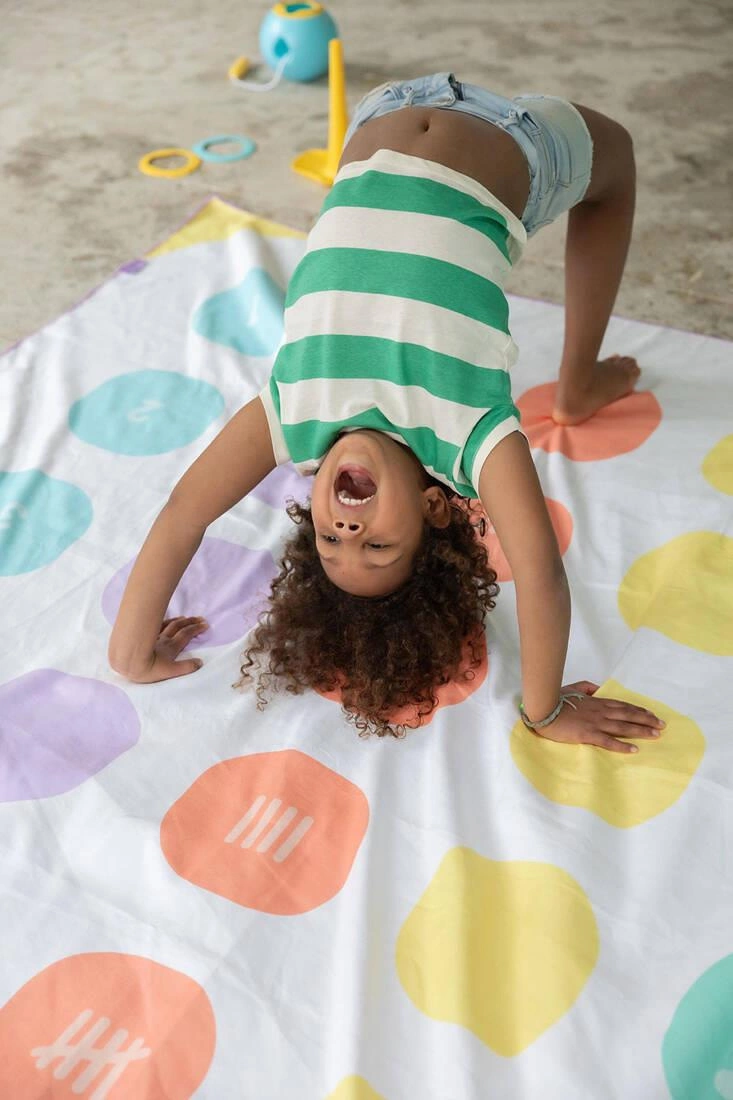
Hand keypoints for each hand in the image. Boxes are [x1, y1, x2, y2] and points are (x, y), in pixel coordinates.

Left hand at [124, 616, 208, 683]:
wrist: (126, 661)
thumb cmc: (147, 669)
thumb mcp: (169, 672)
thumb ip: (186, 667)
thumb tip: (200, 662)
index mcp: (171, 647)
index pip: (186, 635)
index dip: (196, 629)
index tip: (205, 624)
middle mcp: (163, 640)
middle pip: (179, 627)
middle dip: (190, 622)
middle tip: (200, 619)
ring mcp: (153, 637)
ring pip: (168, 625)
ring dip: (178, 621)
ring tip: (185, 618)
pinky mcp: (142, 637)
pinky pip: (155, 626)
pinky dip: (163, 622)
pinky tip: (164, 621)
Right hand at [531, 681, 665, 753]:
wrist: (544, 708)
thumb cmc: (556, 699)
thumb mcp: (574, 688)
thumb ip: (588, 687)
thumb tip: (598, 689)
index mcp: (597, 701)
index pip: (623, 705)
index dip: (638, 710)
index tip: (651, 714)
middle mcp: (601, 711)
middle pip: (628, 715)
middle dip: (647, 720)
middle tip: (662, 725)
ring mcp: (596, 723)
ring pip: (623, 727)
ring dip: (641, 730)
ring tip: (656, 735)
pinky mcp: (588, 734)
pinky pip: (609, 741)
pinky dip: (622, 745)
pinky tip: (634, 749)